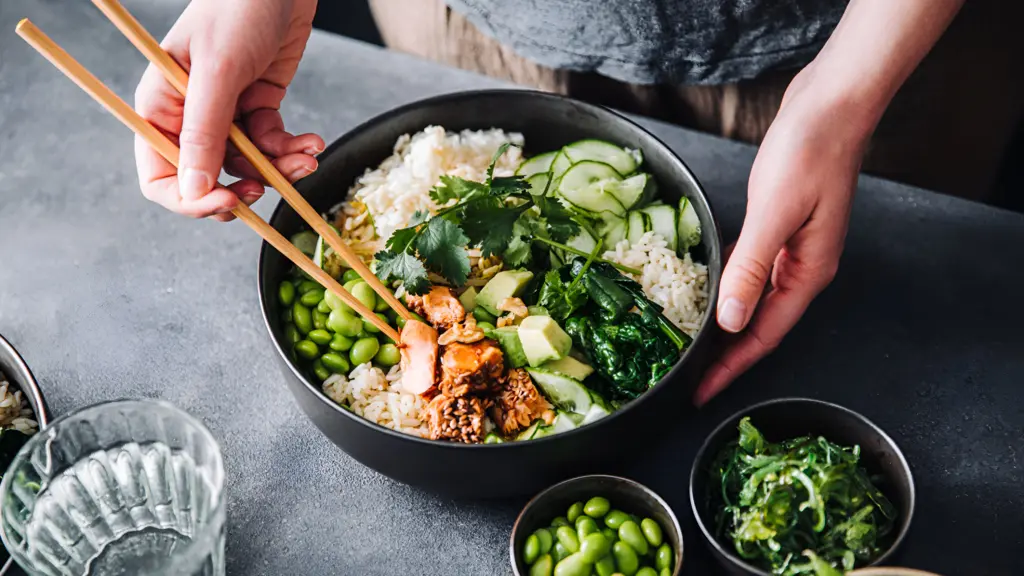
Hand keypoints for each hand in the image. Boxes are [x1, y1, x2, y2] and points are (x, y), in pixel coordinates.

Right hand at [134, 0, 322, 221]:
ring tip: (306, 156)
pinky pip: (271, 146)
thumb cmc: (237, 8)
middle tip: (269, 186)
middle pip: (208, 179)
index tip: (227, 202)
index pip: (161, 176)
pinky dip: (292, 149)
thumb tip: (194, 191)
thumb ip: (205, 133)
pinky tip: (312, 141)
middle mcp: (190, 117)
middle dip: (242, 187)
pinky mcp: (259, 107)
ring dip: (278, 169)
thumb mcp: (218, 72)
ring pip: (247, 167)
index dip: (191, 200)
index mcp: (161, 107)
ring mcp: (226, 114)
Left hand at [694, 69, 867, 405]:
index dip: (730, 369)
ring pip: (753, 301)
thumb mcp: (774, 214)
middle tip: (689, 379)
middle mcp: (802, 268)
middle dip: (725, 357)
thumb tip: (730, 320)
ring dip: (724, 325)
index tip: (701, 394)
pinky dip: (728, 288)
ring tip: (692, 346)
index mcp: (807, 272)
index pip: (763, 337)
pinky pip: (750, 272)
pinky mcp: (780, 227)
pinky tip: (707, 291)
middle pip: (758, 327)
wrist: (830, 105)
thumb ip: (750, 269)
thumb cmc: (810, 152)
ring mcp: (792, 248)